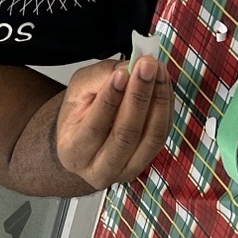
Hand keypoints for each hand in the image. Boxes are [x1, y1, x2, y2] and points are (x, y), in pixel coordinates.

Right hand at [55, 55, 173, 187]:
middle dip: (139, 96)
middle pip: (125, 136)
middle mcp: (98, 170)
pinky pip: (161, 135)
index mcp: (72, 152)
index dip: (110, 99)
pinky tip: (163, 84)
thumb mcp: (78, 90)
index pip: (94, 127)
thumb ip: (100, 78)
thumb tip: (131, 68)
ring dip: (158, 100)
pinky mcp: (145, 164)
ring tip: (158, 71)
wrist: (85, 137)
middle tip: (147, 65)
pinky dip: (165, 107)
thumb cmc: (78, 113)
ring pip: (150, 138)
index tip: (122, 73)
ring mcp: (125, 172)